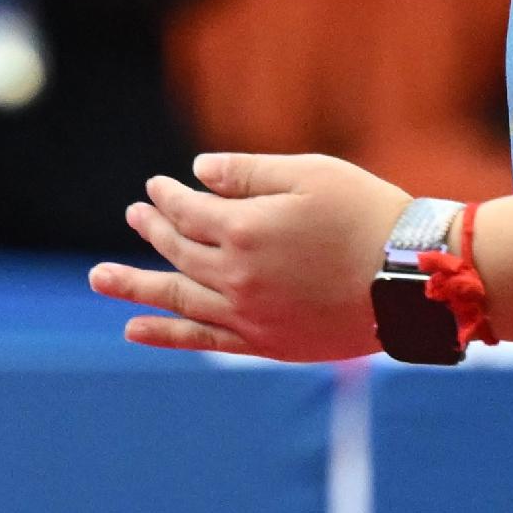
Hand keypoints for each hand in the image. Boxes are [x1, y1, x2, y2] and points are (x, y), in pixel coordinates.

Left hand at [92, 151, 408, 362]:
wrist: (413, 280)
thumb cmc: (368, 216)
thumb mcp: (309, 174)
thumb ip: (247, 173)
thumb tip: (195, 170)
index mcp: (244, 228)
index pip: (187, 209)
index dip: (168, 195)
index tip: (158, 185)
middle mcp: (236, 275)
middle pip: (179, 249)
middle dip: (153, 228)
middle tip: (135, 216)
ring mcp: (248, 313)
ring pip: (178, 297)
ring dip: (136, 285)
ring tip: (99, 278)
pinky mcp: (265, 342)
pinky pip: (203, 339)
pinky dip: (165, 335)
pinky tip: (134, 329)